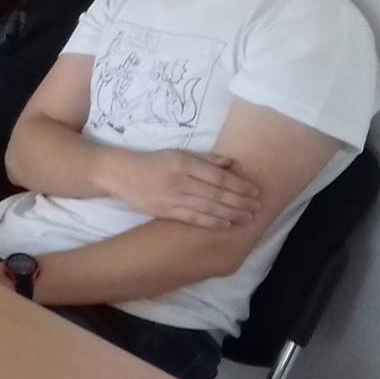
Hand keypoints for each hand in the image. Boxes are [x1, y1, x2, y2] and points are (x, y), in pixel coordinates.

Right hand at [103, 148, 259, 228]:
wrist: (121, 174)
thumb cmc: (153, 162)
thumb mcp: (178, 153)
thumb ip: (205, 159)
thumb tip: (232, 164)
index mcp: (185, 163)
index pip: (218, 177)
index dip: (239, 185)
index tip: (255, 191)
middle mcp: (181, 180)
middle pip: (217, 194)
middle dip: (240, 202)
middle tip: (257, 207)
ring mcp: (173, 197)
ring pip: (208, 208)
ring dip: (231, 214)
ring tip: (248, 217)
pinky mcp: (165, 211)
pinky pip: (193, 218)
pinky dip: (212, 222)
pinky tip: (226, 225)